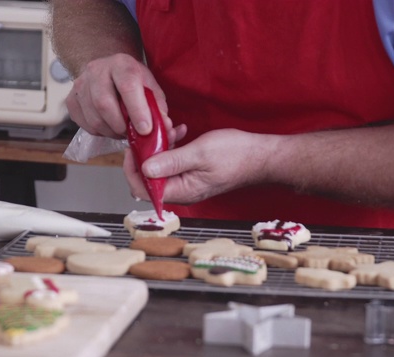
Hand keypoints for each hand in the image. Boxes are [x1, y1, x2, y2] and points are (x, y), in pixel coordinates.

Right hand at [66, 53, 172, 138]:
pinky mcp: (71, 100)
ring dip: (111, 132)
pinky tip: (109, 126)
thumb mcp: (150, 86)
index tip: (145, 130)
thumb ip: (158, 106)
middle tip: (132, 134)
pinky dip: (100, 132)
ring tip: (122, 130)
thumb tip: (165, 127)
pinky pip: (85, 125)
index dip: (137, 111)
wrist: (107, 70)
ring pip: (94, 119)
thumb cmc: (132, 81)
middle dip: (121, 126)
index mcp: (121, 63)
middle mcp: (96, 70)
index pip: (127, 86)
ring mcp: (80, 85)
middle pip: (104, 104)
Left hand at [123, 129, 276, 203]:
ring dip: (159, 148)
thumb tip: (144, 169)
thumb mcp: (200, 153)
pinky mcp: (193, 173)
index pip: (143, 189)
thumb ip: (171, 162)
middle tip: (150, 135)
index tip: (133, 149)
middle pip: (148, 179)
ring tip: (167, 129)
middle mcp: (182, 191)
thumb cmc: (237, 155)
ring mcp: (187, 183)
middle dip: (145, 155)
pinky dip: (171, 147)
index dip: (132, 170)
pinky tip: (178, 133)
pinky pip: (173, 163)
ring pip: (160, 168)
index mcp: (182, 191)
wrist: (261, 156)